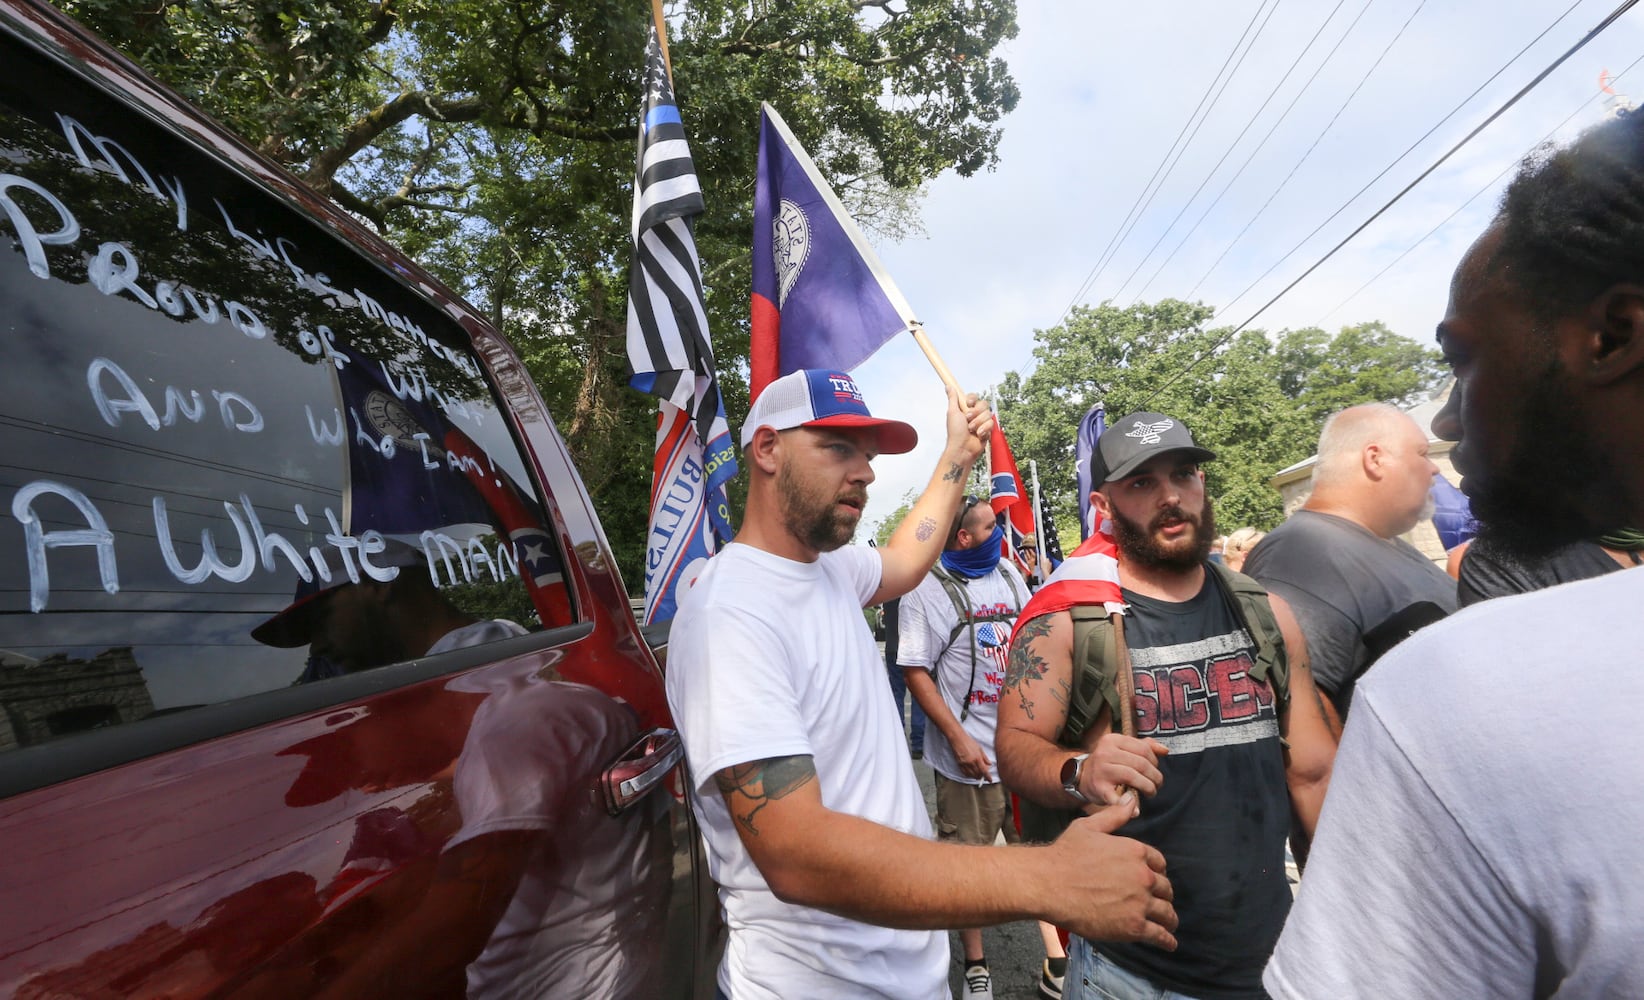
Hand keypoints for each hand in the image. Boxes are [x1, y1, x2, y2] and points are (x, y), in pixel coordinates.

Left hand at [944, 386, 992, 462]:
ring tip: (971, 430)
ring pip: (988, 414)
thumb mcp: (952, 412)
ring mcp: (982, 422)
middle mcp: (975, 414)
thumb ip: (953, 398)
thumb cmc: (955, 432)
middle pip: (984, 404)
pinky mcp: (988, 429)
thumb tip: (948, 386)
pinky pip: (991, 423)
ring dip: (978, 422)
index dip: (972, 399)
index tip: (968, 403)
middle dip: (976, 412)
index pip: (974, 397)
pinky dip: (984, 429)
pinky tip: (978, 435)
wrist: (962, 448)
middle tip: (967, 420)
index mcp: (966, 409)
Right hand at [949, 730, 991, 781]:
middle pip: (978, 774)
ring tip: (978, 775)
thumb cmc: (968, 742)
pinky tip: (971, 773)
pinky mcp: (959, 764)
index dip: (988, 777)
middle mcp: (971, 762)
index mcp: (977, 758)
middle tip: (984, 775)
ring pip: (971, 775)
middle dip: (982, 776)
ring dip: (976, 776)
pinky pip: (965, 773)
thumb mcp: (979, 748)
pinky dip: (969, 775)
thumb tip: (989, 764)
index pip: (984, 771)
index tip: (990, 780)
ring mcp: (964, 764)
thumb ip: (985, 757)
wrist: (958, 739)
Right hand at [1048, 800, 1177, 949]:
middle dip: (1163, 895)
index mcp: (1136, 851)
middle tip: (1159, 902)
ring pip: (1167, 913)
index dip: (1157, 872)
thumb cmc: (1066, 854)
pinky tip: (1169, 943)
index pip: (1160, 863)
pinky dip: (1167, 940)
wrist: (1050, 884)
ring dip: (1169, 918)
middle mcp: (1144, 877)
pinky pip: (1159, 935)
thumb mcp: (1089, 827)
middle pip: (1165, 889)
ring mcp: (1140, 903)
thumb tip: (1132, 801)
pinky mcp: (1133, 926)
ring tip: (1169, 924)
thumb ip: (1115, 816)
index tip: (1154, 880)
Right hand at [1081, 732, 1168, 805]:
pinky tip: (1136, 810)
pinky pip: (1119, 797)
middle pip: (1141, 763)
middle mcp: (1105, 752)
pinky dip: (1130, 806)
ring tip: (1151, 792)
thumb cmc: (1107, 763)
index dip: (1155, 761)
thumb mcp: (1122, 748)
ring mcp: (1102, 770)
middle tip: (1157, 784)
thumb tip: (1164, 750)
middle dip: (1155, 776)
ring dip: (1148, 787)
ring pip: (1134, 777)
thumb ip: (1144, 746)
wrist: (1082, 777)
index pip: (1143, 748)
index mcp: (1112, 740)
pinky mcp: (1100, 788)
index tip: (1155, 770)